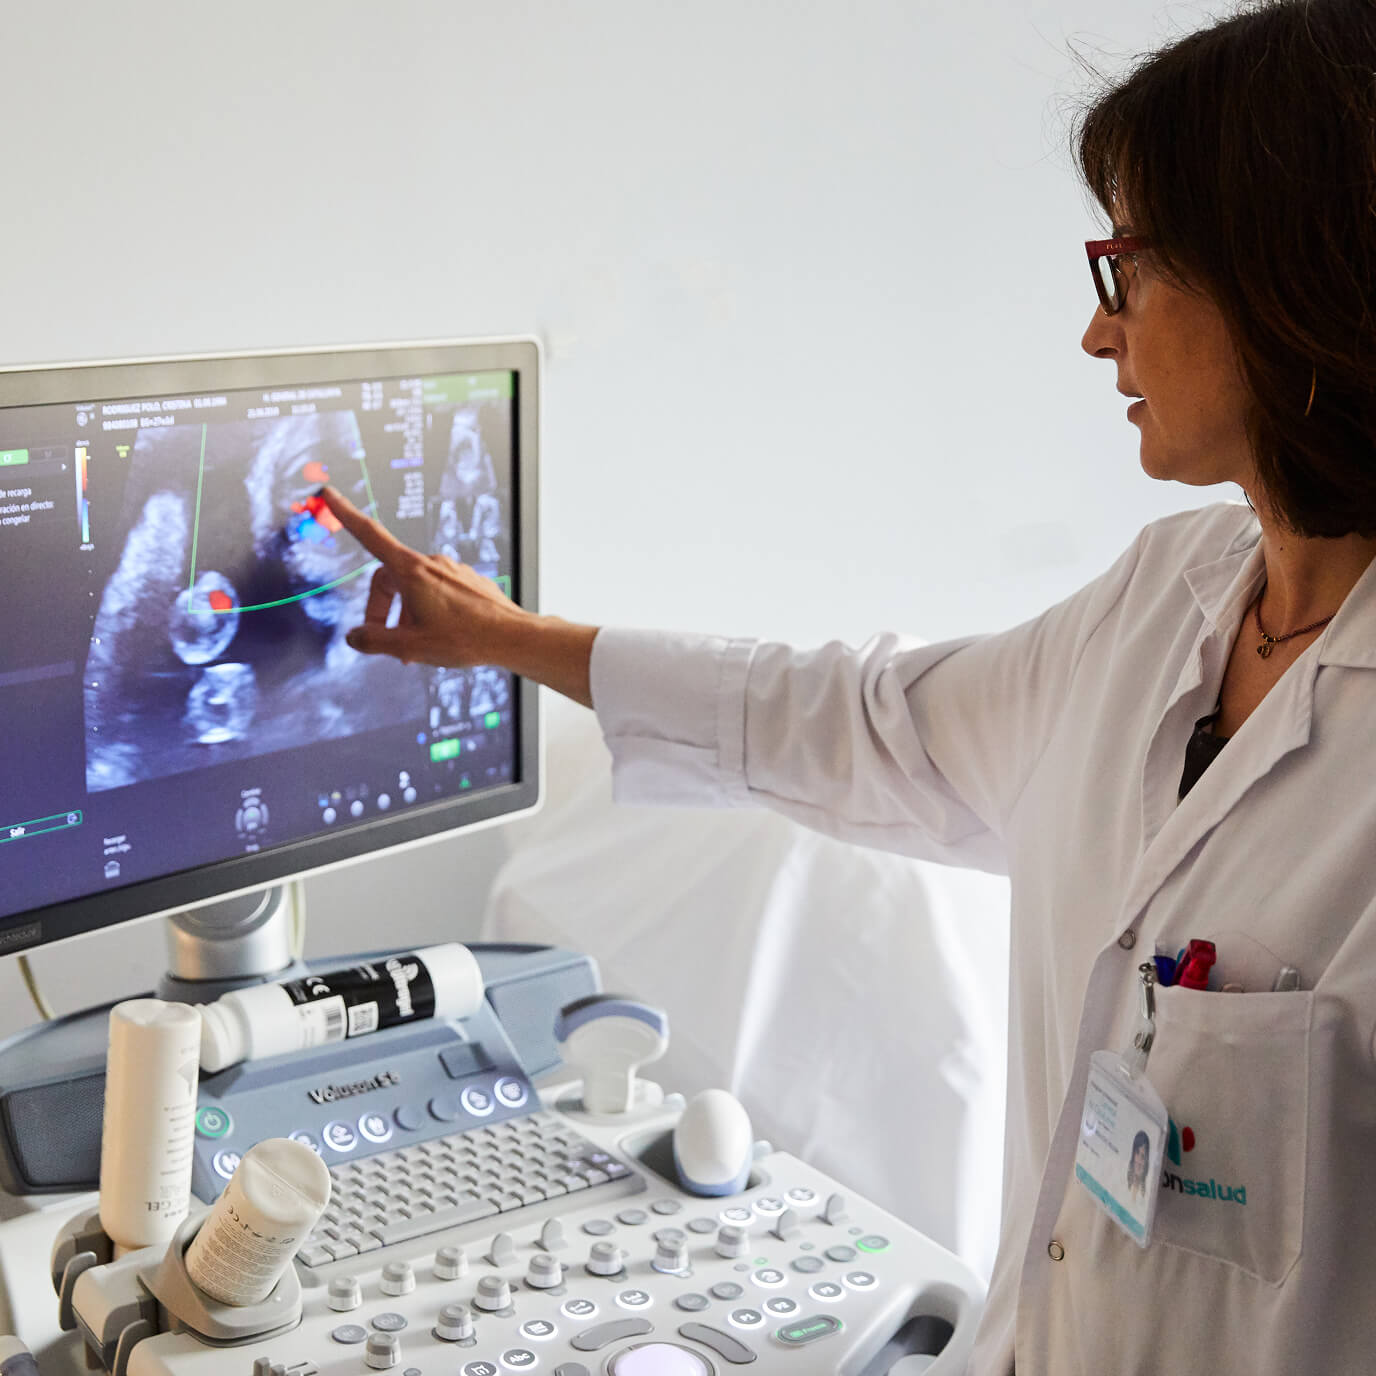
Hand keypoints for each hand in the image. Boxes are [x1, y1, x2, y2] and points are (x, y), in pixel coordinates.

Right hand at [319, 485, 526, 667]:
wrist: (512, 637)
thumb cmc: (465, 638)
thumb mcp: (409, 646)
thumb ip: (374, 640)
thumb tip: (355, 637)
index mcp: (411, 570)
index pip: (370, 534)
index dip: (345, 514)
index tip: (329, 494)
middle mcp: (432, 563)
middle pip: (390, 579)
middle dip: (382, 609)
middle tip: (388, 641)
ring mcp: (453, 570)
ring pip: (416, 589)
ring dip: (407, 615)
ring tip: (417, 648)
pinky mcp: (469, 582)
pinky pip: (439, 593)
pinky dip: (429, 613)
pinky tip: (441, 637)